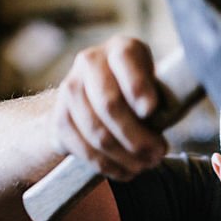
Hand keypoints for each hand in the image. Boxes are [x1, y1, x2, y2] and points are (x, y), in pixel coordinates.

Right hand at [52, 36, 171, 179]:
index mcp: (121, 49)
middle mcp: (90, 61)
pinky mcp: (59, 117)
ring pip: (96, 132)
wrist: (95, 99)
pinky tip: (125, 172)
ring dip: (124, 156)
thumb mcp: (156, 86)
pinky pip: (82, 148)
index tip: (150, 112)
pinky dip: (107, 165)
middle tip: (158, 154)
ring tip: (145, 166)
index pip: (127, 62)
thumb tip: (156, 120)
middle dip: (137, 137)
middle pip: (110, 104)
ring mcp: (69, 88)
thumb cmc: (139, 95)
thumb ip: (161, 99)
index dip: (138, 88)